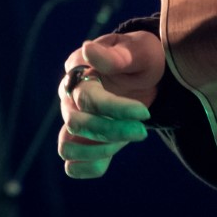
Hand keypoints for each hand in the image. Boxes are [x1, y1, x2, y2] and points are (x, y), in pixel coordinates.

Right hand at [57, 31, 165, 178]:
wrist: (148, 74)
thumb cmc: (141, 57)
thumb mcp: (137, 51)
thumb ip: (115, 55)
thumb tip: (87, 49)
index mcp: (78, 71)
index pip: (87, 98)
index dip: (116, 110)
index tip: (144, 114)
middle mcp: (69, 97)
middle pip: (77, 124)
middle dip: (112, 132)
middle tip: (142, 131)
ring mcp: (73, 120)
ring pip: (68, 147)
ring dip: (100, 150)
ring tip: (129, 137)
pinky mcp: (82, 140)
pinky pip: (73, 165)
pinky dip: (90, 167)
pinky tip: (112, 155)